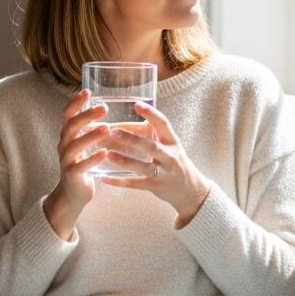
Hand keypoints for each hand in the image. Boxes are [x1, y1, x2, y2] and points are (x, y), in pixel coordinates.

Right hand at [42, 89, 110, 239]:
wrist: (72, 195)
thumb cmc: (81, 166)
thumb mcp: (82, 145)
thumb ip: (88, 129)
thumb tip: (103, 107)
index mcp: (67, 137)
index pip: (67, 115)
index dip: (75, 103)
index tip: (87, 91)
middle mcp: (63, 146)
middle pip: (71, 127)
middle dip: (86, 115)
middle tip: (104, 107)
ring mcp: (66, 161)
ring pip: (75, 145)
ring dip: (90, 135)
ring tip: (106, 128)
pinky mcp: (71, 175)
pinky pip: (81, 166)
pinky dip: (92, 159)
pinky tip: (104, 153)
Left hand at [97, 101, 210, 226]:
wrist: (191, 191)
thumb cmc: (175, 163)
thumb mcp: (171, 146)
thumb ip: (156, 133)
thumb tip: (135, 114)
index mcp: (173, 142)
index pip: (164, 125)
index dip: (151, 114)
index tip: (137, 104)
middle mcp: (170, 157)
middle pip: (151, 147)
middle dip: (132, 139)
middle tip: (113, 131)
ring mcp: (164, 173)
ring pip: (142, 166)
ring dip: (124, 160)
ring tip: (107, 154)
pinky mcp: (155, 187)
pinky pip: (135, 184)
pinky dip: (118, 181)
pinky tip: (104, 178)